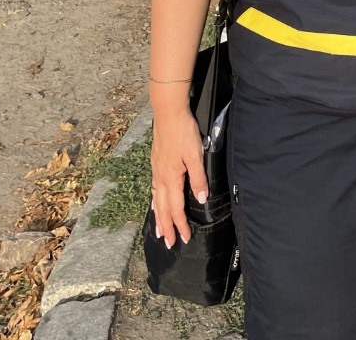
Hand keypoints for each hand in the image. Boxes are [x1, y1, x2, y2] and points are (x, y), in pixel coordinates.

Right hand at [150, 107, 207, 247]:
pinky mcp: (156, 162)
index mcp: (172, 178)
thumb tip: (201, 199)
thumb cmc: (184, 132)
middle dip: (166, 227)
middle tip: (168, 243)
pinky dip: (154, 201)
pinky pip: (154, 188)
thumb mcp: (196, 155)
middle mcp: (161, 177)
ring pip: (156, 200)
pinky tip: (154, 202)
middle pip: (162, 208)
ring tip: (159, 230)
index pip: (175, 208)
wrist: (168, 113)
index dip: (180, 224)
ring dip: (158, 217)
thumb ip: (198, 178)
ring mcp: (156, 170)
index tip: (184, 238)